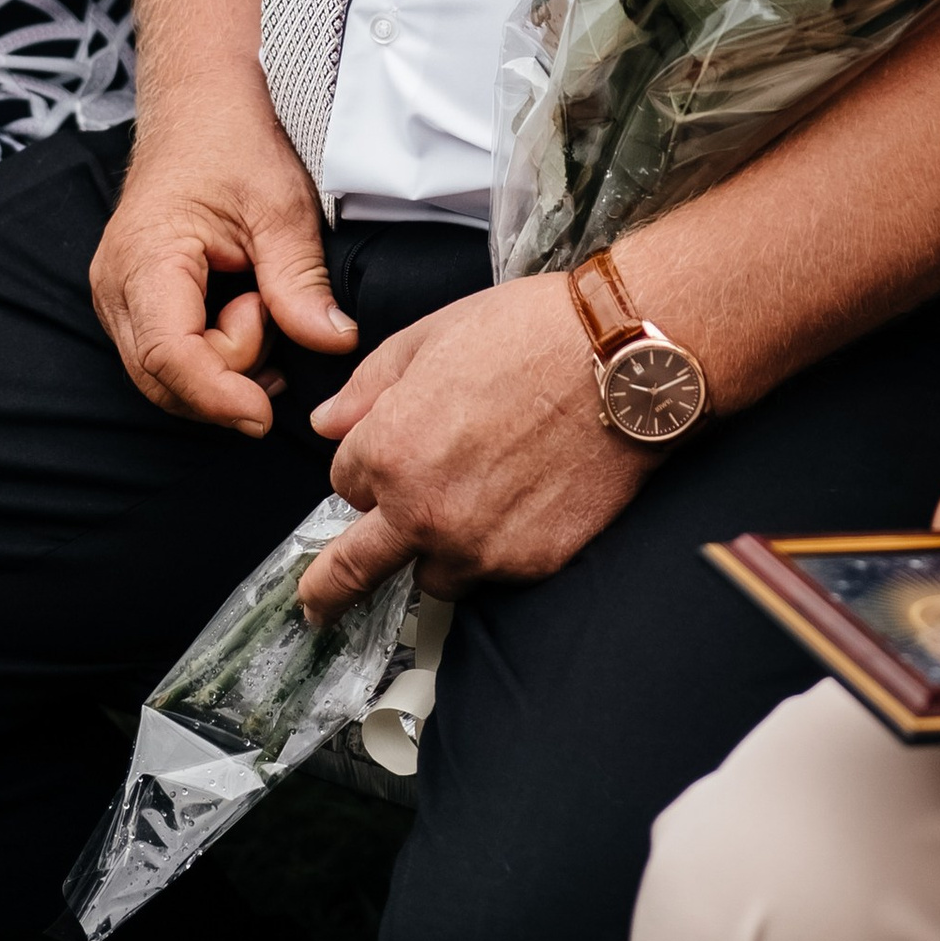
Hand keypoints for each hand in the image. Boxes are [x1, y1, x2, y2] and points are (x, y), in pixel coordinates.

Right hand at [90, 96, 356, 431]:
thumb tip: (333, 343)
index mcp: (146, 259)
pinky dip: (214, 351)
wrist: (200, 102)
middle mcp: (115, 287)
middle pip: (165, 379)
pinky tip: (246, 310)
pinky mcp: (133, 301)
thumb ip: (301, 282)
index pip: (169, 357)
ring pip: (166, 375)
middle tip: (271, 308)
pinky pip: (169, 354)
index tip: (264, 413)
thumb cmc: (233, 140)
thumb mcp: (282, 206)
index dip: (218, 396)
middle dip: (229, 370)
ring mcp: (118, 297)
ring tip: (258, 295)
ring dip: (225, 360)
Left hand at [298, 272, 650, 616]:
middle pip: (356, 569)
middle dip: (329, 590)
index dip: (368, 464)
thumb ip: (368, 385)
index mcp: (389, 451)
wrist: (624, 361)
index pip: (345, 483)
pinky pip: (494, 574)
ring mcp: (479, 545)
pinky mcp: (531, 563)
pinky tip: (526, 502)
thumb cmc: (531, 332)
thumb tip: (326, 423)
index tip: (392, 451)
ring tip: (474, 507)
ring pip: (433, 575)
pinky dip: (498, 549)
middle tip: (315, 608)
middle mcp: (424, 511)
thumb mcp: (433, 334)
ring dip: (437, 551)